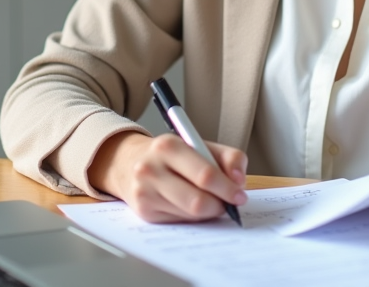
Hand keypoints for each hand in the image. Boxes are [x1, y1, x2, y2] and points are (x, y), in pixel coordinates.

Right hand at [88, 131, 247, 222]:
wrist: (129, 162)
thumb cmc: (172, 155)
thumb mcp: (200, 145)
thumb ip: (228, 157)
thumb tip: (239, 181)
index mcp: (168, 146)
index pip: (205, 175)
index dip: (227, 189)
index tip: (239, 195)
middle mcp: (151, 169)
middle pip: (197, 201)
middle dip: (219, 205)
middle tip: (229, 204)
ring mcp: (145, 192)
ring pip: (189, 215)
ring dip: (208, 212)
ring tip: (211, 202)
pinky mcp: (143, 212)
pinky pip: (179, 221)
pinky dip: (192, 218)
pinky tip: (191, 206)